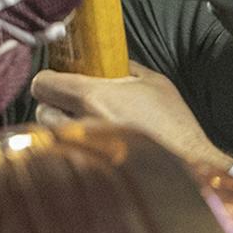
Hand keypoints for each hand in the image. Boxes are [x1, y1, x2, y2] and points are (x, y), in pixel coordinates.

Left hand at [33, 63, 229, 166]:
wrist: (189, 165)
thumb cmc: (176, 126)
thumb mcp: (156, 83)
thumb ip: (127, 68)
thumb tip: (112, 61)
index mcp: (93, 97)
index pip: (43, 84)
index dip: (48, 80)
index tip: (56, 80)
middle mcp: (81, 125)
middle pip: (43, 112)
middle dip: (55, 107)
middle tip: (72, 104)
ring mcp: (83, 152)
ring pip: (52, 137)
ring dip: (62, 130)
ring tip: (85, 128)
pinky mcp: (89, 171)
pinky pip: (68, 156)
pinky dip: (75, 150)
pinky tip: (96, 149)